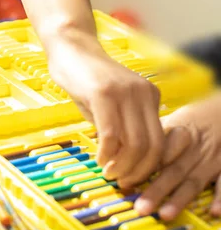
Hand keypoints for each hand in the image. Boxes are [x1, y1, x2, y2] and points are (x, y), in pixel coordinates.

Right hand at [47, 38, 162, 187]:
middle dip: (137, 171)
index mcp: (150, 96)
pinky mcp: (103, 93)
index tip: (132, 177)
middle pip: (152, 146)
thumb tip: (123, 160)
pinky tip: (99, 158)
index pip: (160, 141)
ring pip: (135, 143)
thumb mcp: (109, 104)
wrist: (69, 49)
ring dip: (122, 166)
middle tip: (120, 180)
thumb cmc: (85, 78)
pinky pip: (111, 134)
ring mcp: (125, 92)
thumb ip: (120, 126)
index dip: (148, 166)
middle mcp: (144, 93)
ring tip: (109, 172)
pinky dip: (106, 153)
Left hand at [134, 95, 220, 219]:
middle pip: (173, 170)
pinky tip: (213, 211)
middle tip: (141, 205)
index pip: (159, 151)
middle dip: (157, 189)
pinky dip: (220, 198)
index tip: (126, 179)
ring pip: (194, 181)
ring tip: (165, 213)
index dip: (143, 167)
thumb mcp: (171, 119)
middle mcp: (194, 148)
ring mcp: (211, 160)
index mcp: (178, 133)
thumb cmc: (193, 120)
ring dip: (179, 199)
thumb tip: (115, 144)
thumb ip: (148, 134)